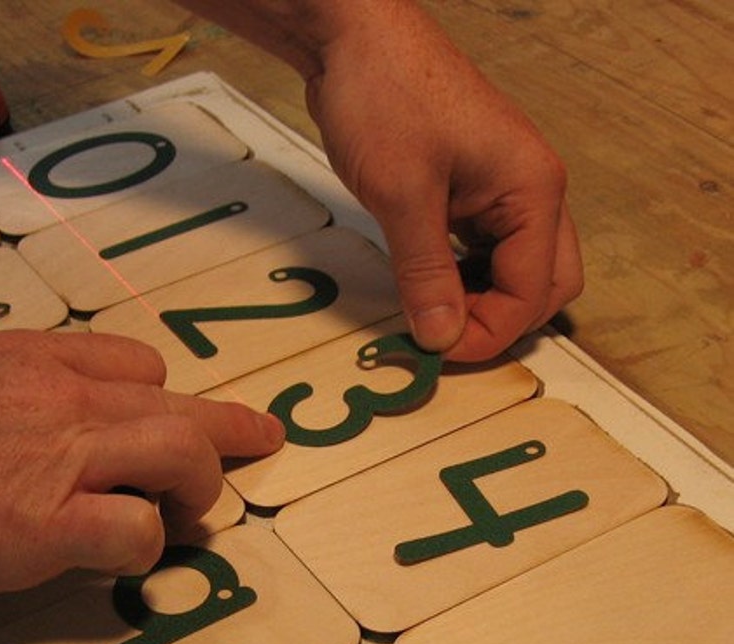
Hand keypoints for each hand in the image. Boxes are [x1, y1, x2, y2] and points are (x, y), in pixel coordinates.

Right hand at [0, 331, 284, 602]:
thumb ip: (0, 393)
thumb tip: (23, 429)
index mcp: (32, 356)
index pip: (134, 360)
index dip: (161, 393)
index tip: (170, 413)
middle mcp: (62, 396)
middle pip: (176, 404)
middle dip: (225, 428)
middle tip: (258, 439)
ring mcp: (63, 456)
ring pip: (181, 452)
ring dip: (199, 486)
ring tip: (193, 514)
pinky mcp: (51, 523)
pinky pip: (137, 528)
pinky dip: (146, 545)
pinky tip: (130, 557)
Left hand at [304, 2, 582, 360]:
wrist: (354, 36)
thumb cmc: (386, 98)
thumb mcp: (402, 195)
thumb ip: (426, 272)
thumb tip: (441, 338)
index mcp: (534, 190)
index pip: (534, 292)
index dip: (489, 333)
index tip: (436, 352)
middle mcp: (532, 189)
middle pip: (544, 284)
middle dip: (500, 320)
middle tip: (440, 337)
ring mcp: (502, 186)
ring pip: (515, 266)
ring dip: (481, 299)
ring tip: (427, 311)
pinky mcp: (470, 184)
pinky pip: (483, 245)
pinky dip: (462, 273)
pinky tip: (425, 281)